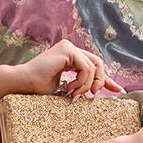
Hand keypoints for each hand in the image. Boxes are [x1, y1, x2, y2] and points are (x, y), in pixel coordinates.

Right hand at [2, 39, 124, 100]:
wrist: (24, 83)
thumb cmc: (39, 88)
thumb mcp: (66, 88)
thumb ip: (80, 86)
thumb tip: (96, 91)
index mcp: (70, 57)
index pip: (94, 66)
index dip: (107, 79)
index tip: (119, 90)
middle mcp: (70, 49)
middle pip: (98, 63)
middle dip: (102, 81)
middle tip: (95, 95)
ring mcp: (69, 47)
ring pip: (94, 66)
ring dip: (88, 84)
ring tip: (75, 93)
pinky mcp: (67, 50)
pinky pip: (86, 67)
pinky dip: (83, 81)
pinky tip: (71, 88)